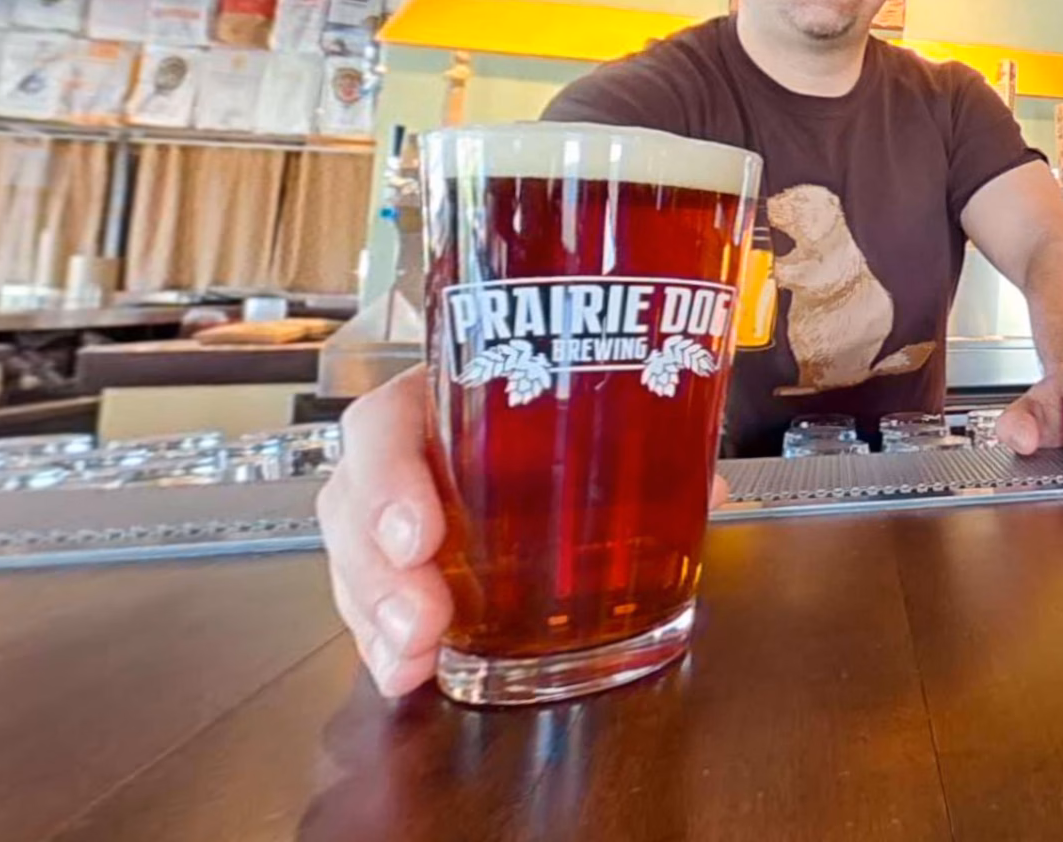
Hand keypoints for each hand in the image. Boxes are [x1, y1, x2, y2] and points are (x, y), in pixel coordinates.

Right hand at [318, 367, 731, 696]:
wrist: (571, 419)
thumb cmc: (574, 403)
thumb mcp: (610, 406)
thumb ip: (656, 441)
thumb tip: (708, 483)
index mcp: (448, 392)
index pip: (389, 420)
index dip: (390, 478)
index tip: (418, 534)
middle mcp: (412, 446)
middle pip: (354, 501)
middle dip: (379, 570)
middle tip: (425, 619)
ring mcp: (397, 505)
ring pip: (355, 555)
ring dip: (379, 613)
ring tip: (415, 655)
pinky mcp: (403, 559)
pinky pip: (373, 597)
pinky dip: (386, 638)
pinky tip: (406, 669)